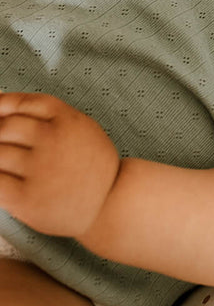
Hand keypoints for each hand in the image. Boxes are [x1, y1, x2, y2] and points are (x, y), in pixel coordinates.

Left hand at [0, 92, 119, 237]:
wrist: (111, 202)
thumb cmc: (96, 167)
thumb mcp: (84, 128)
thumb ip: (52, 116)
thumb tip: (7, 106)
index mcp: (69, 120)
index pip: (24, 103)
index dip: (3, 105)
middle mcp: (53, 140)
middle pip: (5, 127)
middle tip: (5, 143)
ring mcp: (39, 168)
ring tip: (10, 164)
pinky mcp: (26, 198)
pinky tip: (6, 177)